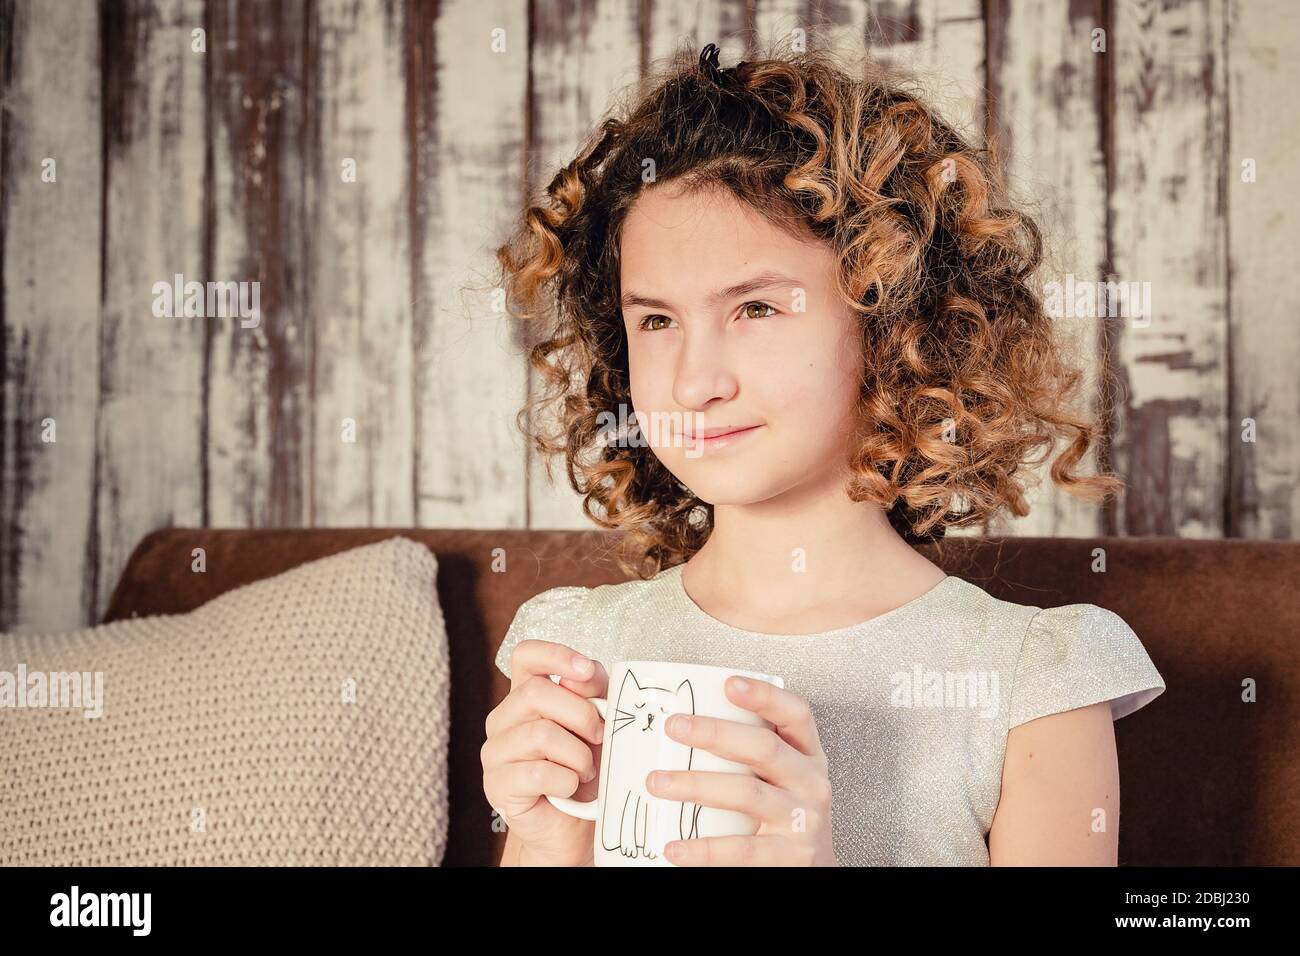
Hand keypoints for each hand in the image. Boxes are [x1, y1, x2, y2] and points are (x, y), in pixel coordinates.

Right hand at [481, 639, 608, 865]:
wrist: (573, 826)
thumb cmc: (584, 771)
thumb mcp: (598, 726)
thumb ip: (594, 694)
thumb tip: (586, 674)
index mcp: (526, 696)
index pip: (526, 656)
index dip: (555, 655)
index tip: (586, 670)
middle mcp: (504, 719)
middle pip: (535, 693)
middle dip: (580, 714)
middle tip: (599, 735)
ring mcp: (495, 751)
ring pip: (540, 734)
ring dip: (578, 754)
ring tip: (585, 770)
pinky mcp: (497, 785)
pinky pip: (539, 773)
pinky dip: (567, 780)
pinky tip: (569, 787)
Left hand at [645, 675, 838, 865]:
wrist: (811, 869)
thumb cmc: (784, 812)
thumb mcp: (781, 775)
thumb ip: (748, 750)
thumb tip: (684, 719)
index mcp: (807, 755)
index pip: (796, 714)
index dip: (765, 695)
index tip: (728, 683)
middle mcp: (810, 783)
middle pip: (764, 748)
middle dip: (716, 733)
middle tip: (674, 726)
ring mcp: (802, 820)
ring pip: (747, 794)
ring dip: (696, 785)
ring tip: (656, 782)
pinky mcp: (788, 857)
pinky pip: (740, 850)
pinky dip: (703, 849)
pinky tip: (673, 845)